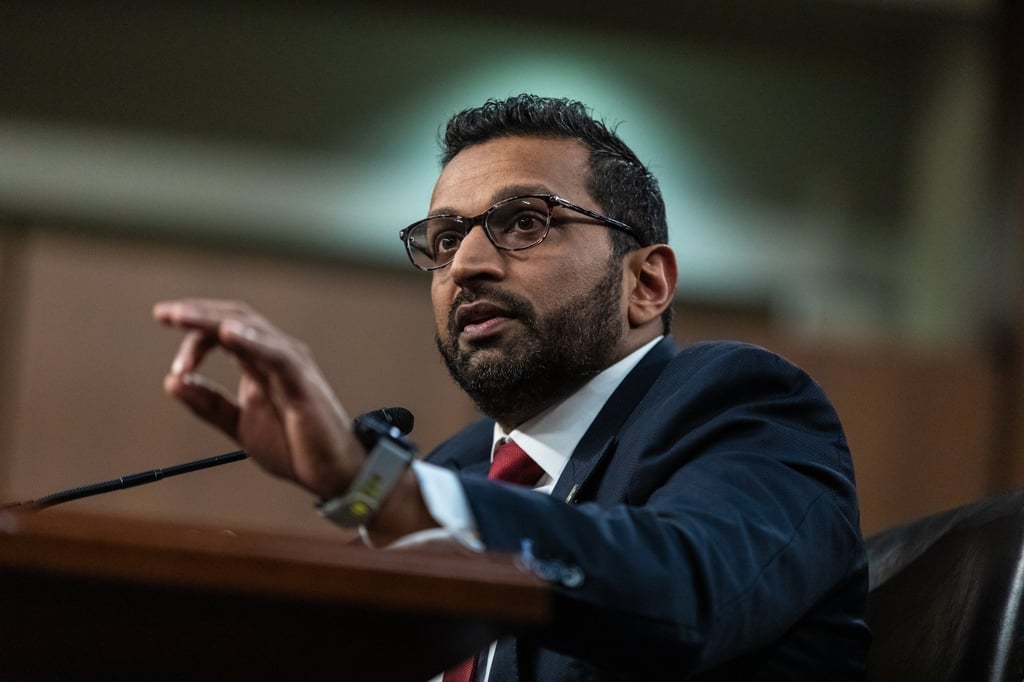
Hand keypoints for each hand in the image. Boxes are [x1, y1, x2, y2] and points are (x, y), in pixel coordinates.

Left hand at [153, 299, 360, 499]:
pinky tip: (230, 334)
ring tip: (183, 317)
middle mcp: (275, 354)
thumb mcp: (239, 424)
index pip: (223, 332)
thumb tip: (172, 381)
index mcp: (259, 362)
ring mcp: (291, 364)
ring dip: (213, 320)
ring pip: (250, 327)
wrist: (330, 473)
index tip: (176, 368)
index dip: (194, 337)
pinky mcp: (302, 381)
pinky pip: (276, 354)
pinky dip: (252, 341)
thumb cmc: (294, 445)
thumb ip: (208, 404)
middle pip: (235, 317)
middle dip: (197, 313)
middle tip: (164, 314)